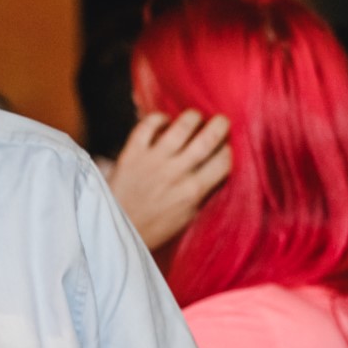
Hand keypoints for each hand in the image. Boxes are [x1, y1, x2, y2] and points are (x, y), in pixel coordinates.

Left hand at [107, 109, 231, 249]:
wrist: (116, 229)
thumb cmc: (154, 227)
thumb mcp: (187, 217)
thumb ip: (203, 193)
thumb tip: (219, 170)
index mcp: (193, 192)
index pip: (224, 161)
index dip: (231, 149)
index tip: (228, 146)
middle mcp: (176, 173)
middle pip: (208, 138)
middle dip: (221, 124)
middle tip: (221, 121)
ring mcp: (153, 160)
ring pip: (182, 125)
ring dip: (193, 117)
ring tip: (194, 119)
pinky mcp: (132, 153)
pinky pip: (148, 124)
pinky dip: (159, 118)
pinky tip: (164, 122)